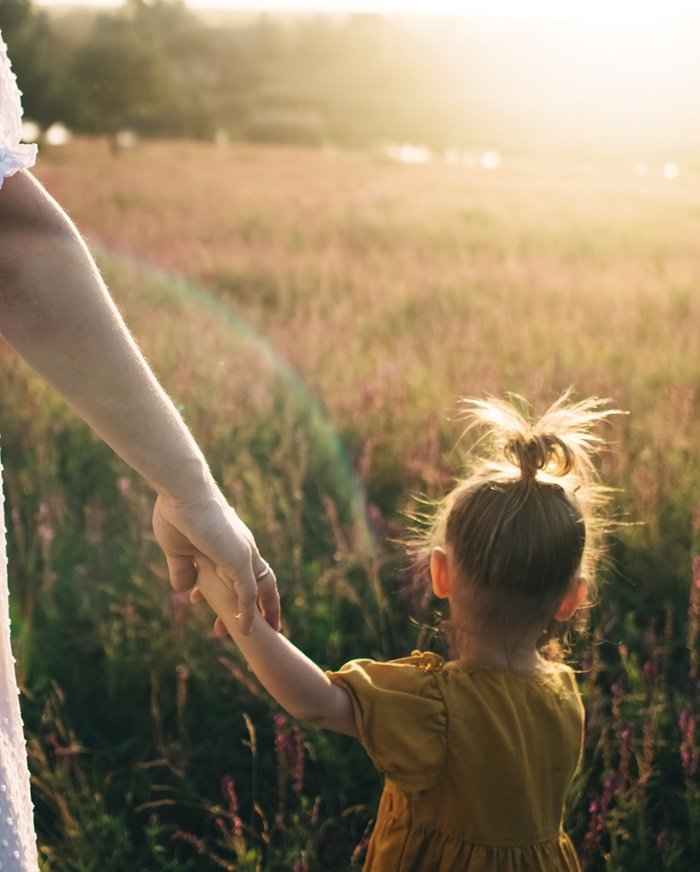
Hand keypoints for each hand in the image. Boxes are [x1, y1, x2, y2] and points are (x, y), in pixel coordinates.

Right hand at [152, 491, 279, 632]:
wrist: (182, 491)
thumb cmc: (176, 511)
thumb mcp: (176, 548)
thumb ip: (183, 568)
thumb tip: (184, 589)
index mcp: (229, 543)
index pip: (240, 573)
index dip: (236, 593)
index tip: (226, 613)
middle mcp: (242, 548)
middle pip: (259, 582)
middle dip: (259, 606)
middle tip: (260, 627)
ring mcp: (243, 554)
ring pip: (259, 590)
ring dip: (260, 614)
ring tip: (268, 632)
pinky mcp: (239, 560)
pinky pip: (248, 593)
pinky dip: (248, 613)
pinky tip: (243, 630)